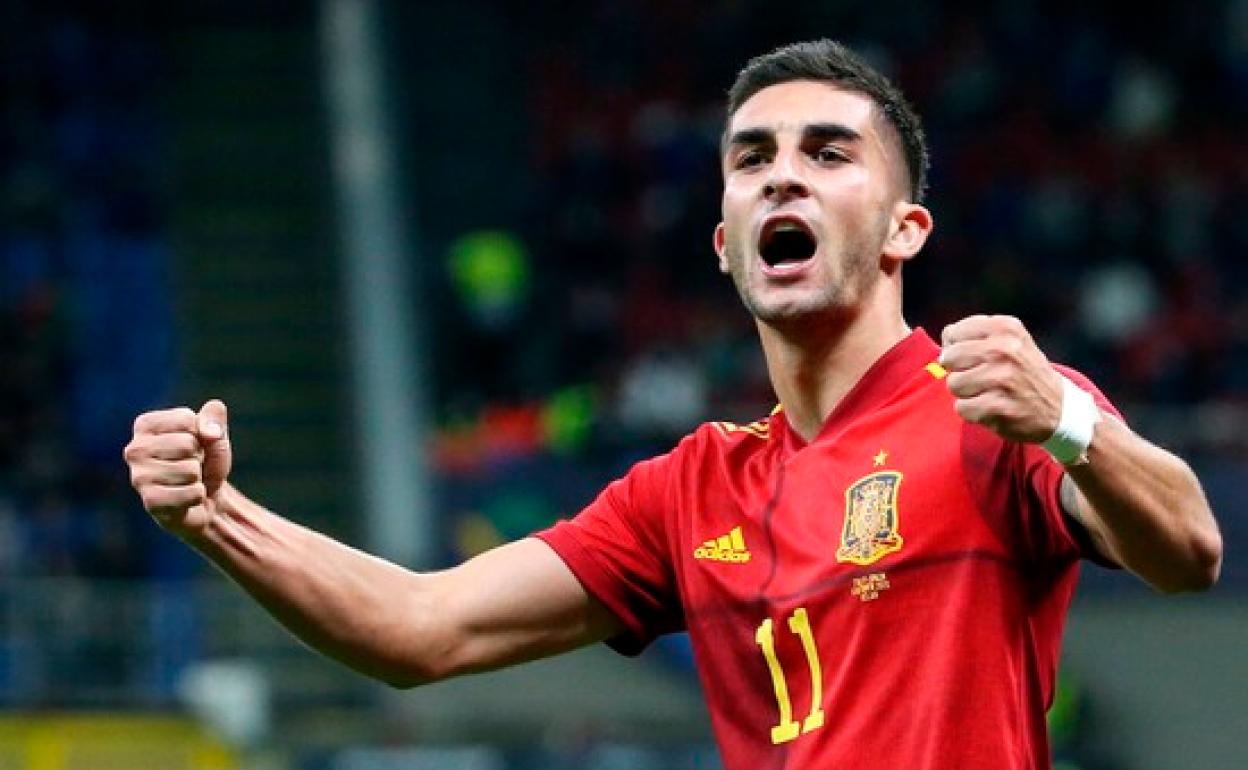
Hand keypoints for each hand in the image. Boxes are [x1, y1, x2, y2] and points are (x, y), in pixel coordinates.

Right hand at [123, 399, 231, 538]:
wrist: (204, 500)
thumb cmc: (205, 461)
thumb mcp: (215, 433)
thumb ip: (214, 417)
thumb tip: (210, 433)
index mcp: (145, 425)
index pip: (186, 420)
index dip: (201, 434)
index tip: (193, 445)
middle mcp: (135, 450)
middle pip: (187, 445)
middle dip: (199, 457)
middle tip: (191, 466)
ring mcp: (139, 477)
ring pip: (190, 470)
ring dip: (198, 478)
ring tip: (187, 481)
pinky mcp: (151, 502)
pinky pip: (193, 493)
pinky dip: (198, 496)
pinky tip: (186, 499)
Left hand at [939, 315, 1063, 443]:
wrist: (1059, 408)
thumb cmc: (1022, 371)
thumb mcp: (1009, 340)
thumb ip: (974, 335)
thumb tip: (944, 341)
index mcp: (1005, 328)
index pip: (952, 333)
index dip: (956, 349)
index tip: (975, 358)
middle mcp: (1005, 350)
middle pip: (948, 358)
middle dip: (959, 371)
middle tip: (981, 378)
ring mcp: (1002, 379)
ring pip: (953, 384)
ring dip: (966, 393)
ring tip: (989, 393)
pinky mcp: (998, 407)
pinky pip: (961, 408)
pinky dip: (972, 412)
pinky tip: (992, 408)